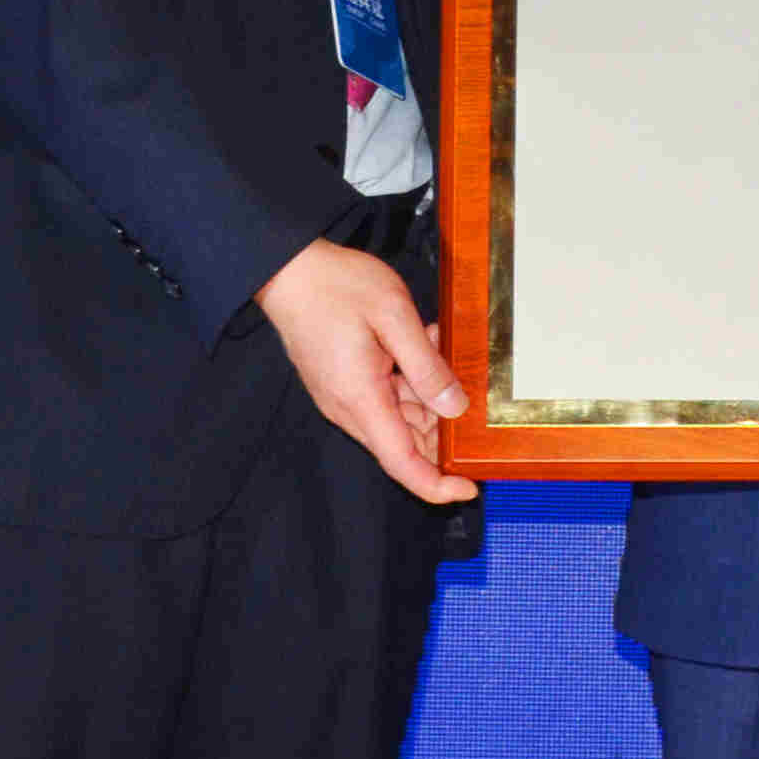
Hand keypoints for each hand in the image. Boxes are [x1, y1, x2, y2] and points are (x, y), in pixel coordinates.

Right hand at [257, 238, 476, 501]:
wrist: (287, 270)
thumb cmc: (336, 286)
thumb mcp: (393, 315)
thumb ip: (426, 365)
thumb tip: (454, 407)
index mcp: (361, 399)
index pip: (402, 463)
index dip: (437, 485)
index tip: (469, 489)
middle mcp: (349, 409)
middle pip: (405, 444)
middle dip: (442, 430)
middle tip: (471, 394)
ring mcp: (343, 398)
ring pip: (398, 419)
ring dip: (427, 396)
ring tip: (437, 347)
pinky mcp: (343, 385)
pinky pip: (385, 399)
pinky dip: (410, 382)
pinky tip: (421, 347)